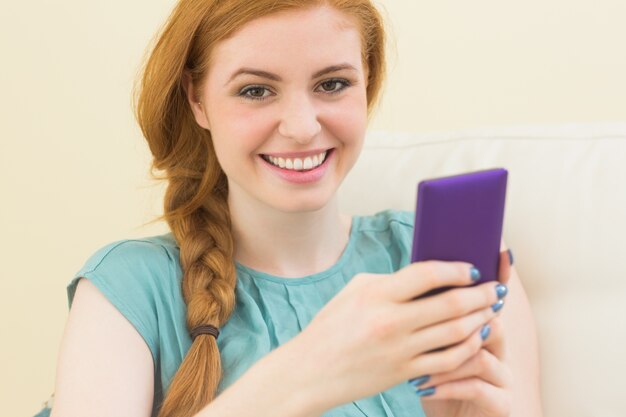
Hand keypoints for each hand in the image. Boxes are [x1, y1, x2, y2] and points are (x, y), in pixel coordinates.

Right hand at [293, 256, 507, 412]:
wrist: (310, 370)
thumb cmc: (331, 325)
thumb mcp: (355, 291)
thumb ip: (392, 282)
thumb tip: (431, 276)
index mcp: (376, 294)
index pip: (426, 274)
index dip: (456, 269)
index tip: (472, 269)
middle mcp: (390, 322)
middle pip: (449, 304)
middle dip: (480, 294)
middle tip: (495, 288)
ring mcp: (399, 350)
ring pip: (454, 333)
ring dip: (480, 319)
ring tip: (491, 309)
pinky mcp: (403, 373)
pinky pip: (447, 361)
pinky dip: (467, 348)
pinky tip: (476, 337)